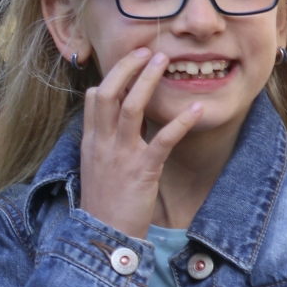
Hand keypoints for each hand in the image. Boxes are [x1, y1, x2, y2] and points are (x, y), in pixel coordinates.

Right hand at [78, 48, 200, 238]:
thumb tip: (119, 123)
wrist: (103, 236)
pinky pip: (162, 140)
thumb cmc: (104, 205)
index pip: (95, 99)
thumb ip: (105, 143)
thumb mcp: (97, 169)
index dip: (112, 75)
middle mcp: (102, 144)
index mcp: (91, 142)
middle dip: (127, 67)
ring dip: (147, 81)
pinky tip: (195, 109)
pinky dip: (179, 123)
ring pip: (130, 107)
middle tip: (147, 50)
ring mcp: (120, 156)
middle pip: (109, 93)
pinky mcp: (142, 171)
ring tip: (164, 61)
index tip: (131, 61)